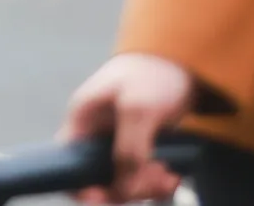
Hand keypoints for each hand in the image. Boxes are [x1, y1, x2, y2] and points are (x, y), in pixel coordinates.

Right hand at [61, 53, 194, 201]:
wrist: (187, 61)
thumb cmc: (154, 74)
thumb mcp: (139, 109)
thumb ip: (128, 149)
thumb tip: (123, 187)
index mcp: (83, 120)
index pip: (66, 163)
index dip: (80, 186)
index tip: (104, 196)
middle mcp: (95, 134)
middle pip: (98, 178)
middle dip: (126, 188)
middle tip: (156, 182)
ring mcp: (116, 140)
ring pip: (122, 180)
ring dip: (145, 186)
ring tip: (169, 176)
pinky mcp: (138, 146)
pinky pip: (141, 176)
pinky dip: (156, 182)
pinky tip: (172, 174)